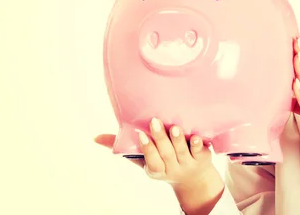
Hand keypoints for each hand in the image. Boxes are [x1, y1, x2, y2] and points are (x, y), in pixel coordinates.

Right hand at [95, 118, 223, 212]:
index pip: (151, 160)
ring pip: (182, 152)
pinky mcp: (202, 158)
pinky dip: (197, 145)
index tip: (141, 134)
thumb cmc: (162, 161)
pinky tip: (195, 136)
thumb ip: (123, 147)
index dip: (147, 148)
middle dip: (160, 139)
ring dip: (177, 140)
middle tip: (155, 122)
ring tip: (173, 127)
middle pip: (166, 154)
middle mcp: (172, 168)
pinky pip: (200, 152)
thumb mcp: (143, 159)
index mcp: (156, 169)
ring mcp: (188, 163)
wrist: (193, 177)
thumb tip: (96, 138)